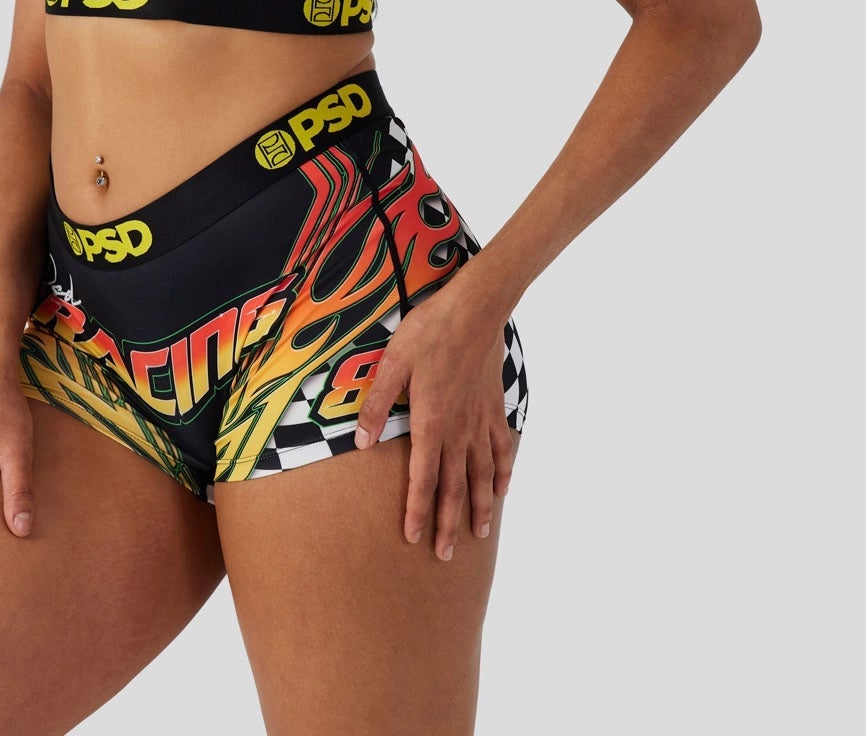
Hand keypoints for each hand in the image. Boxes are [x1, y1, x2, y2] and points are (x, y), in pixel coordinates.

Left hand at [352, 279, 514, 559]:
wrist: (475, 309)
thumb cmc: (429, 332)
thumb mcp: (392, 362)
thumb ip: (377, 404)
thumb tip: (361, 441)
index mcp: (431, 422)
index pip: (423, 478)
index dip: (418, 510)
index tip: (415, 539)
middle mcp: (459, 430)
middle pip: (454, 486)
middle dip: (448, 523)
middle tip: (445, 556)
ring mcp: (481, 420)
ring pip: (482, 475)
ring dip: (479, 507)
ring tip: (478, 536)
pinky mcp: (494, 407)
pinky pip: (502, 448)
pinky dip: (503, 472)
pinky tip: (503, 489)